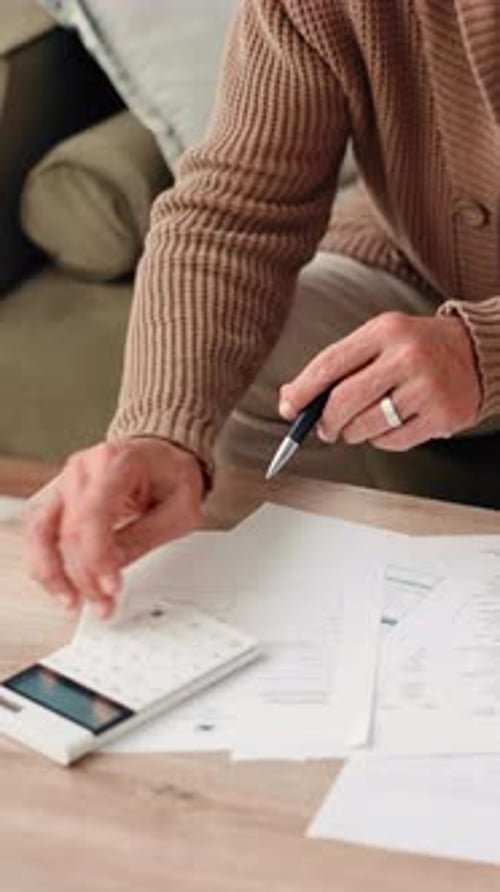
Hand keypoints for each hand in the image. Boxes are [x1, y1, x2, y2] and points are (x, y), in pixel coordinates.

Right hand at [26, 438, 204, 617]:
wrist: (164, 456)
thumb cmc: (173, 474)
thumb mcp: (180, 509)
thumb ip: (144, 537)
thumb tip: (112, 567)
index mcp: (117, 462)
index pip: (94, 513)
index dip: (99, 556)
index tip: (111, 587)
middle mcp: (85, 468)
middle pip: (71, 529)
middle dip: (87, 574)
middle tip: (106, 601)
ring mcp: (68, 482)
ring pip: (43, 533)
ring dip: (56, 574)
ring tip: (75, 600)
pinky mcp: (62, 499)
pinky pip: (42, 534)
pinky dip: (48, 564)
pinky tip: (63, 586)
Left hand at [279, 311, 480, 448]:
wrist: (478, 353)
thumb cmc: (418, 348)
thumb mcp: (379, 340)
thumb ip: (338, 364)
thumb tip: (291, 398)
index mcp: (384, 331)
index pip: (330, 364)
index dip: (303, 391)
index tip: (288, 407)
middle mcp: (407, 357)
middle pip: (344, 401)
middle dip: (326, 422)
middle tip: (324, 428)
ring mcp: (427, 387)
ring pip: (366, 427)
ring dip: (353, 434)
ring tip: (360, 425)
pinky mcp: (442, 416)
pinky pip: (392, 441)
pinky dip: (381, 440)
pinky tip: (390, 425)